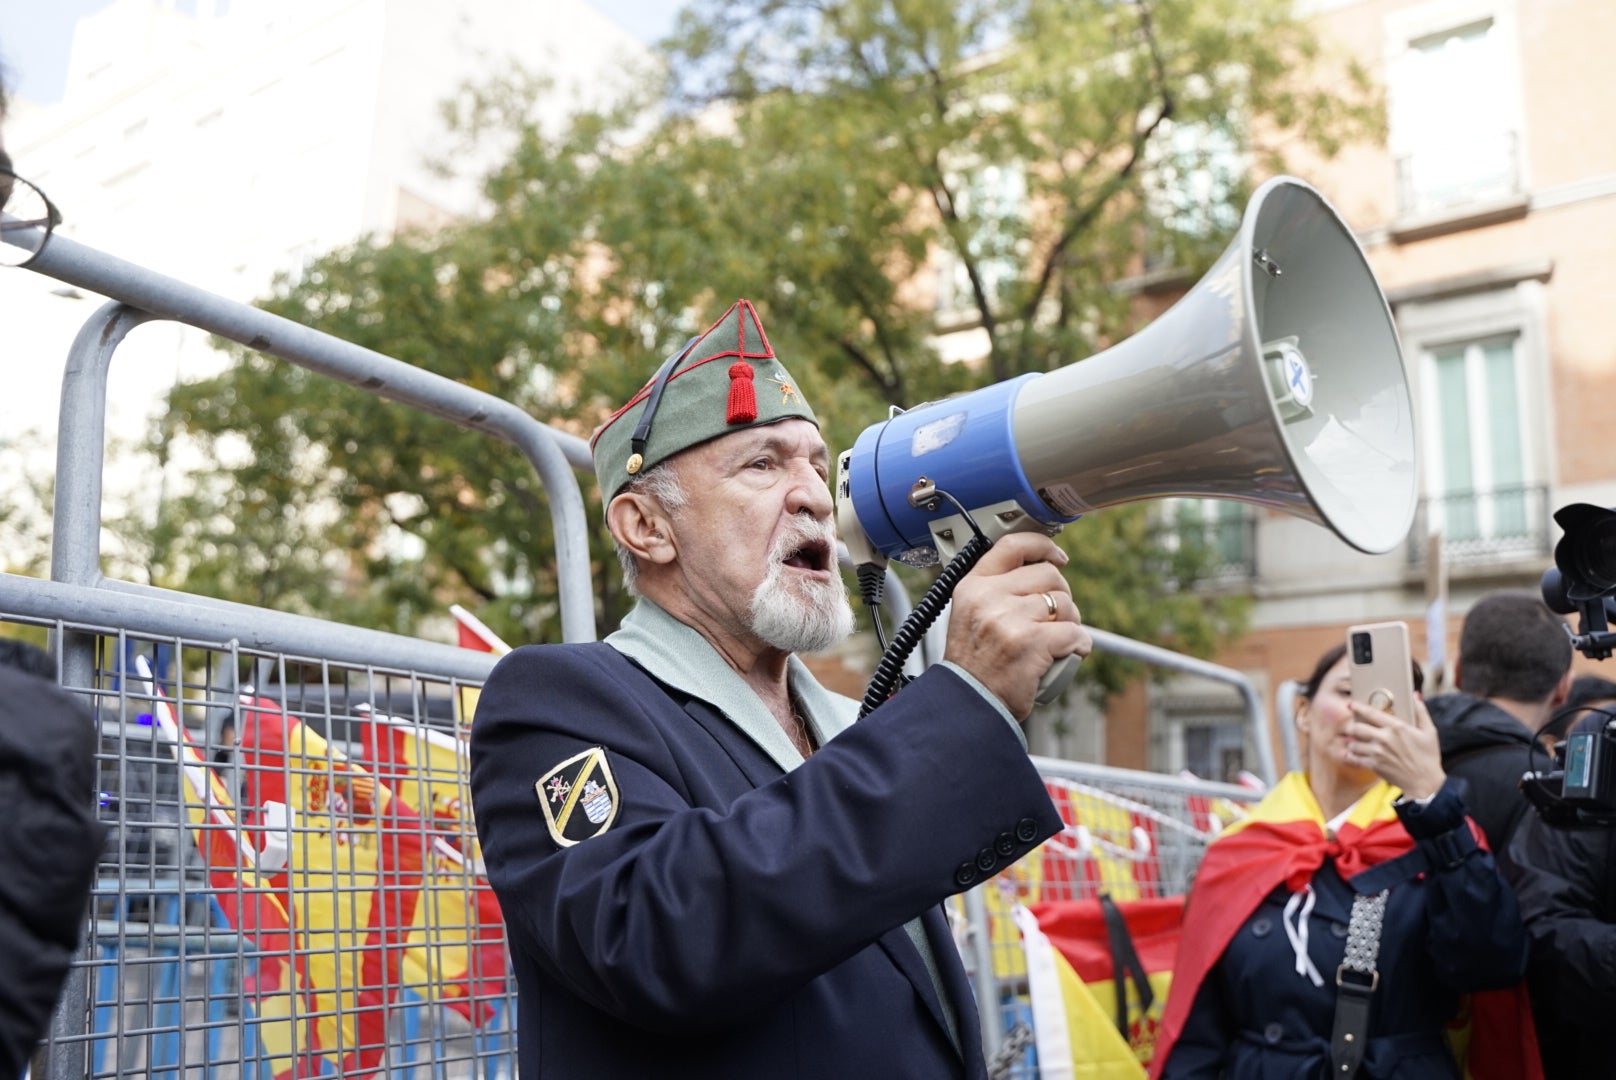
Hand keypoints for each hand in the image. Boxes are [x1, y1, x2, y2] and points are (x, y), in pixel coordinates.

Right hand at [942, 532, 1091, 719]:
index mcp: (973, 587)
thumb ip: (996, 592)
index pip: (1012, 546)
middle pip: (1049, 575)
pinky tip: (1071, 654)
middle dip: (1062, 596)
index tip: (1058, 556)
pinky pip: (1074, 633)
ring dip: (1071, 623)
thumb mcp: (971, 615)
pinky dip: (1080, 645)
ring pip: (1065, 604)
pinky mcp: (1032, 643)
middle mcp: (989, 598)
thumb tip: (1040, 570)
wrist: (968, 704)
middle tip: (1057, 618)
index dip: (1042, 546)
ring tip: (1057, 641)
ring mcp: (1010, 619)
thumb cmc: (975, 666)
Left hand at [1346, 694, 1444, 799]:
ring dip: (1352, 742)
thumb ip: (1421, 711)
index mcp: (1397, 727)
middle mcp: (1384, 738)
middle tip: (1353, 727)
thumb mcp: (1430, 732)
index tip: (1350, 704)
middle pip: (1356, 727)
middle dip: (1352, 726)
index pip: (1370, 713)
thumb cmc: (1429, 756)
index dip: (1358, 707)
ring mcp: (1378, 752)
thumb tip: (1415, 694)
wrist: (1425, 783)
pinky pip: (1355, 758)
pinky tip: (1352, 754)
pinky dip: (1351, 755)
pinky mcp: (1374, 765)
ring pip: (1353, 743)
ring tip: (1355, 742)